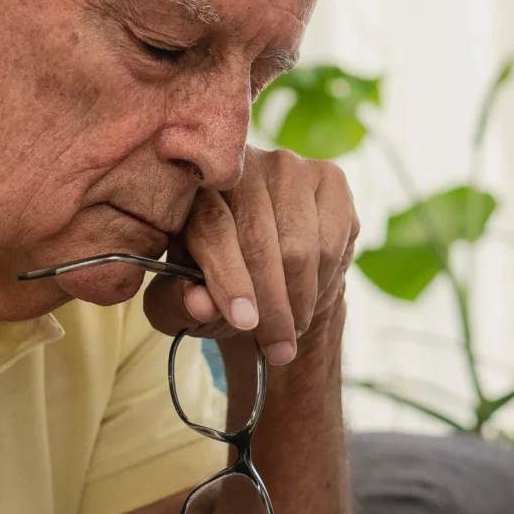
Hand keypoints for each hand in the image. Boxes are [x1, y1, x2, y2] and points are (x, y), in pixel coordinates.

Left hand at [144, 148, 359, 365]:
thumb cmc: (215, 284)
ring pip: (300, 244)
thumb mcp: (181, 303)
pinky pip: (334, 238)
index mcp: (189, 189)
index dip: (230, 280)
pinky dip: (325, 278)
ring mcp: (287, 165)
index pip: (213, 230)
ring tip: (293, 325)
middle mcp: (238, 165)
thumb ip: (179, 305)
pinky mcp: (328, 176)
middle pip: (260, 239)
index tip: (245, 322)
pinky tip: (312, 294)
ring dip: (300, 298)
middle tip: (278, 348)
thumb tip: (201, 304)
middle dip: (272, 304)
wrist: (271, 270)